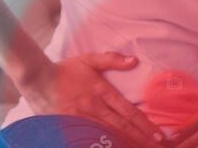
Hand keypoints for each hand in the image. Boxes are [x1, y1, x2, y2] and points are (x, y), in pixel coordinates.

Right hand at [17, 52, 168, 146]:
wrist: (37, 79)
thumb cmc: (64, 70)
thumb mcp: (88, 59)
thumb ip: (111, 60)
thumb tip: (133, 61)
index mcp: (102, 92)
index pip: (128, 112)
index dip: (145, 124)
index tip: (160, 135)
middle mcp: (95, 108)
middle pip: (123, 127)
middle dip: (142, 139)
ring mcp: (83, 120)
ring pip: (110, 136)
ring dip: (127, 144)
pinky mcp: (72, 128)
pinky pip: (91, 140)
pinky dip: (105, 146)